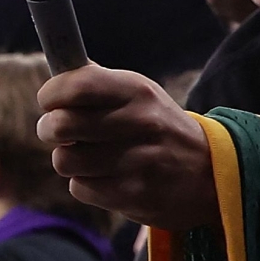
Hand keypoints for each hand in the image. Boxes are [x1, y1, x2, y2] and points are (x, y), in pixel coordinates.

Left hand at [36, 64, 219, 227]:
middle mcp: (140, 123)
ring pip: (64, 160)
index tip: (49, 101)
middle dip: (49, 129)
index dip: (51, 94)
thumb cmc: (159, 128)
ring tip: (88, 156)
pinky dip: (86, 184)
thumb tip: (58, 65)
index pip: (76, 85)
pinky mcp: (134, 195)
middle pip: (60, 125)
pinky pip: (80, 188)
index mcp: (138, 91)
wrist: (210, 175)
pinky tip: (106, 177)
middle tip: (56, 131)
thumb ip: (98, 82)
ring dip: (69, 159)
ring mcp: (139, 161)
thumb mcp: (140, 95)